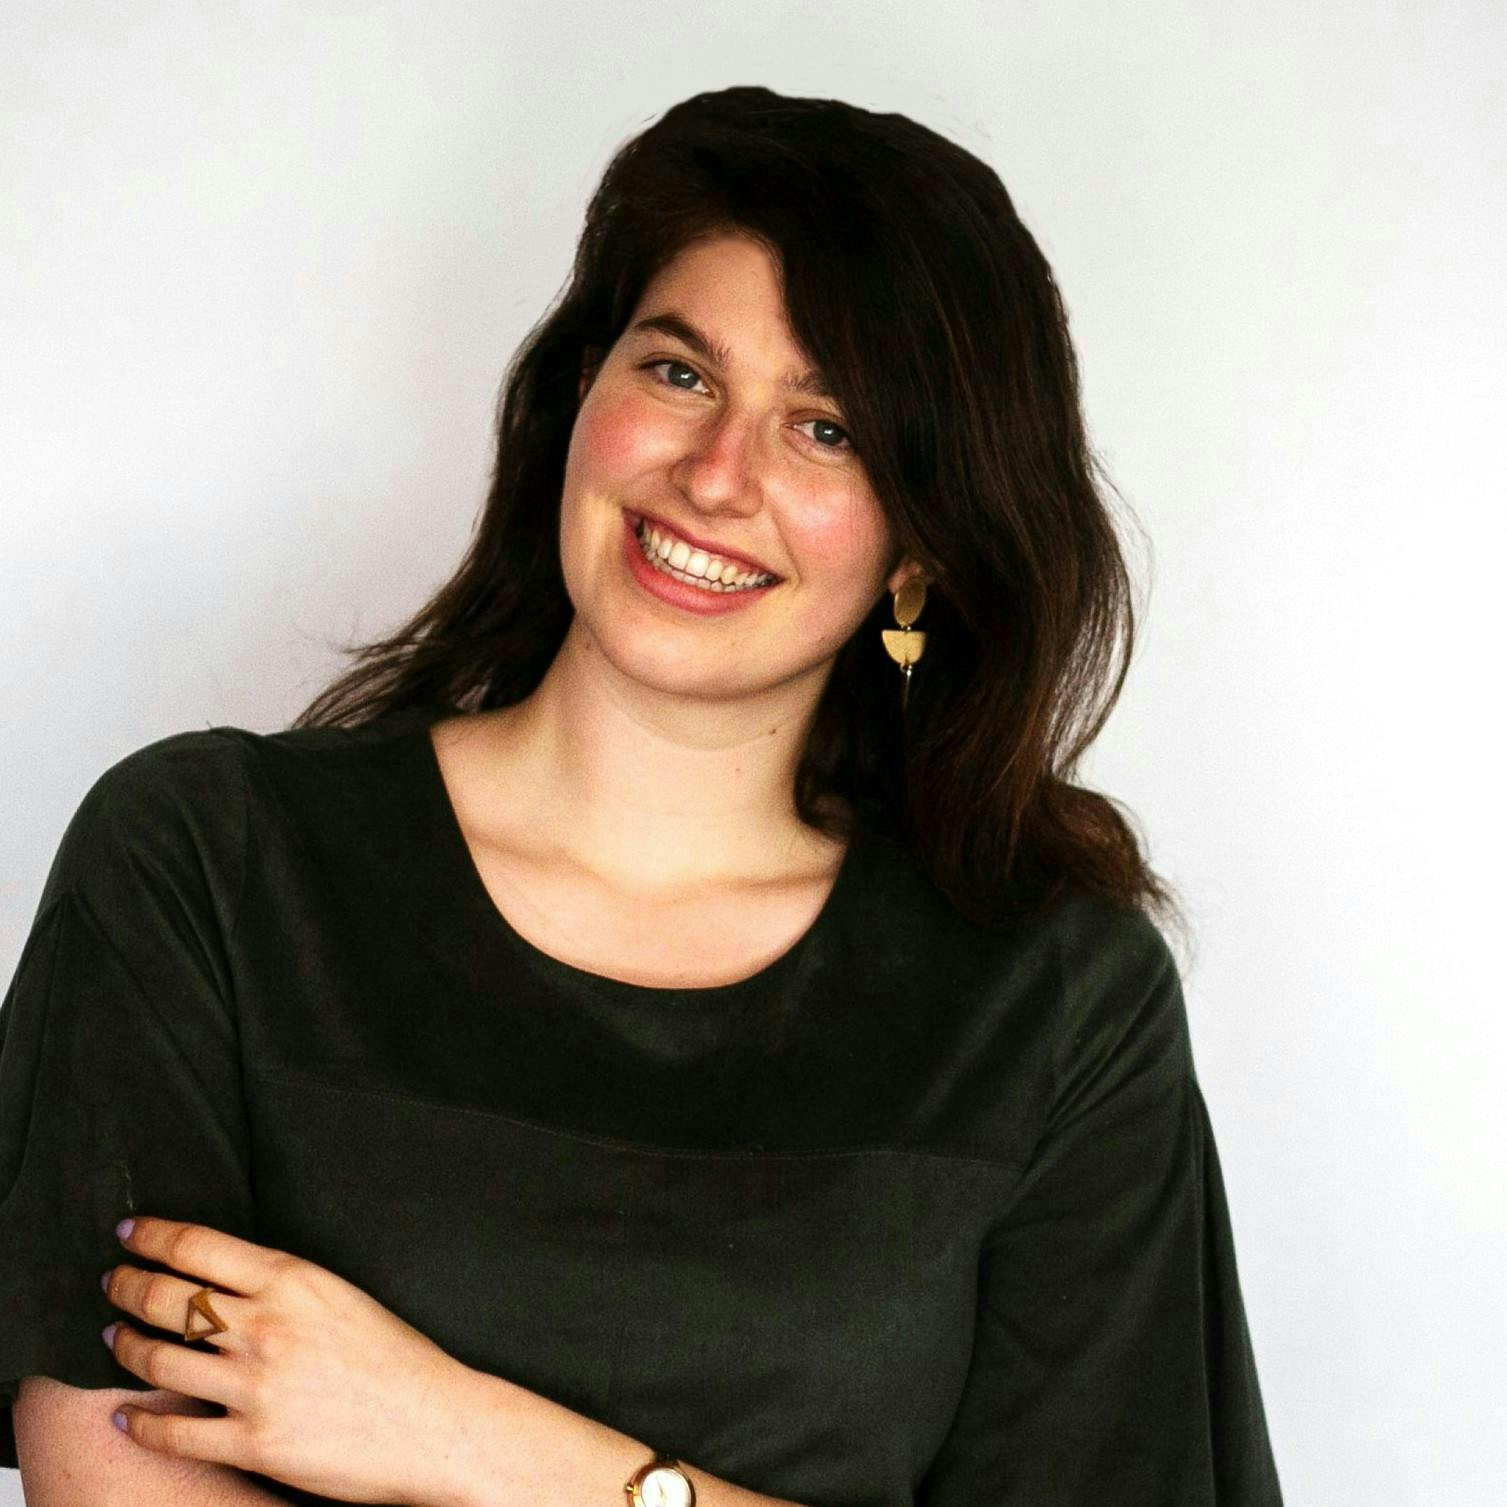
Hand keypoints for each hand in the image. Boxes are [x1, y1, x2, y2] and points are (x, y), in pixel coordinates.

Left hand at [101, 1214, 476, 1503]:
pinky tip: (126, 1414)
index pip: (200, 1247)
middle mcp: (267, 1327)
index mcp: (294, 1281)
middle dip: (127, 1286)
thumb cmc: (397, 1360)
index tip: (129, 1234)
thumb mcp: (342, 1296)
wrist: (433, 1424)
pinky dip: (141, 1422)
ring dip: (125, 1345)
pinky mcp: (252, 1443)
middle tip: (111, 1282)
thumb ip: (285, 1288)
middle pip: (169, 1297)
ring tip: (112, 1336)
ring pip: (160, 1359)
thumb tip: (227, 1284)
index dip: (154, 1236)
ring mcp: (255, 1387)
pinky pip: (175, 1431)